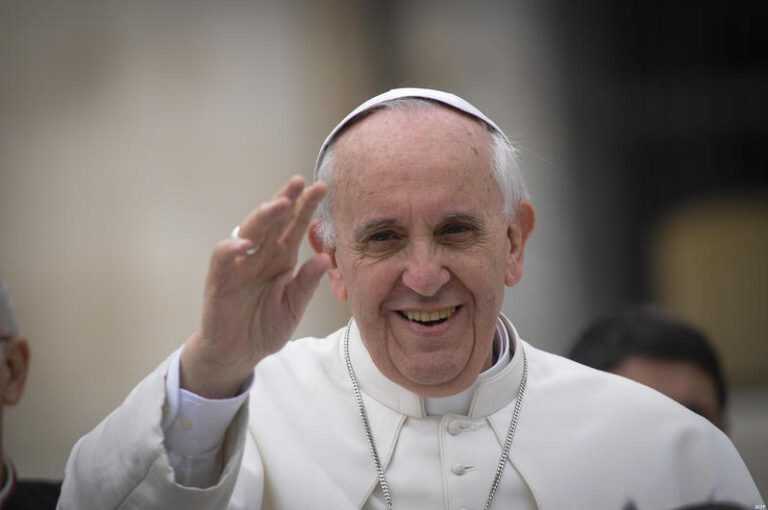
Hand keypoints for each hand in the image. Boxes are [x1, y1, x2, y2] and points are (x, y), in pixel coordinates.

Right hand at [181, 176, 330, 397]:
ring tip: (280, 205)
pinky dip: (232, 248)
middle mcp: (260, 256)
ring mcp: (239, 266)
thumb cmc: (264, 327)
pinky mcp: (219, 281)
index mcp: (280, 259)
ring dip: (263, 217)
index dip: (305, 208)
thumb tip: (326, 259)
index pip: (293, 227)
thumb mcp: (294, 307)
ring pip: (249, 232)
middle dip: (285, 201)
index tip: (320, 188)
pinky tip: (247, 243)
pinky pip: (223, 259)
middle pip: (272, 222)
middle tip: (300, 183)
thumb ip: (307, 283)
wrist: (238, 354)